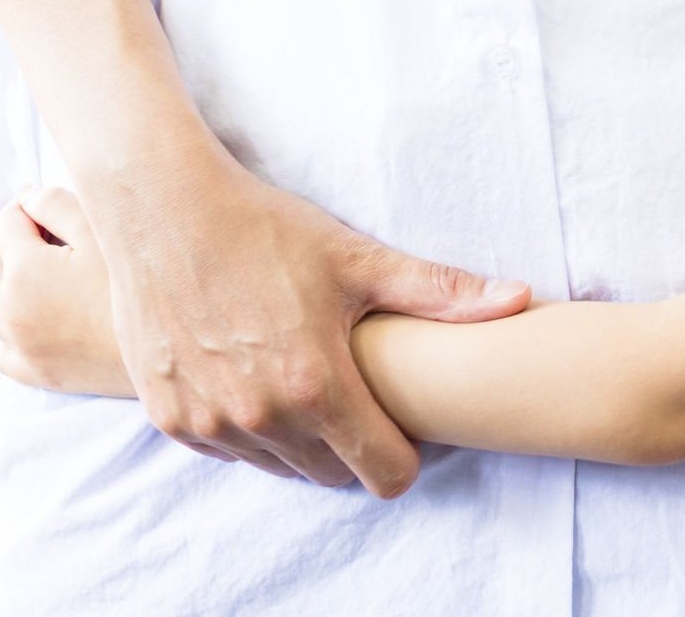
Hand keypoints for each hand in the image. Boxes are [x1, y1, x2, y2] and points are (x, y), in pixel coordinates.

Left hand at [0, 188, 132, 397]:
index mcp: (25, 269)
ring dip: (1, 286)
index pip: (6, 220)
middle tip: (39, 242)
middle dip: (2, 244)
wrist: (167, 349)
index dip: (29, 208)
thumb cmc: (138, 288)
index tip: (51, 210)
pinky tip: (43, 322)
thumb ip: (57, 206)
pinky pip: (1, 349)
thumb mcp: (103, 234)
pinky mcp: (34, 372)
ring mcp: (18, 345)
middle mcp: (9, 308)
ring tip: (41, 280)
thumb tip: (27, 197)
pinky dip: (12, 332)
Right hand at [76, 151, 527, 497]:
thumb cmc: (266, 229)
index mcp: (316, 386)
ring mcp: (210, 423)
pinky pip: (232, 451)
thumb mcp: (358, 258)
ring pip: (282, 467)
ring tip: (309, 380)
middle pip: (334, 476)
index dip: (405, 454)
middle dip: (356, 447)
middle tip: (360, 393)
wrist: (163, 209)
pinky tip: (258, 378)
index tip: (406, 423)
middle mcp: (260, 418)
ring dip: (303, 441)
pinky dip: (252, 430)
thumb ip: (442, 292)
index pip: (384, 474)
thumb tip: (521, 300)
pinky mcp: (169, 419)